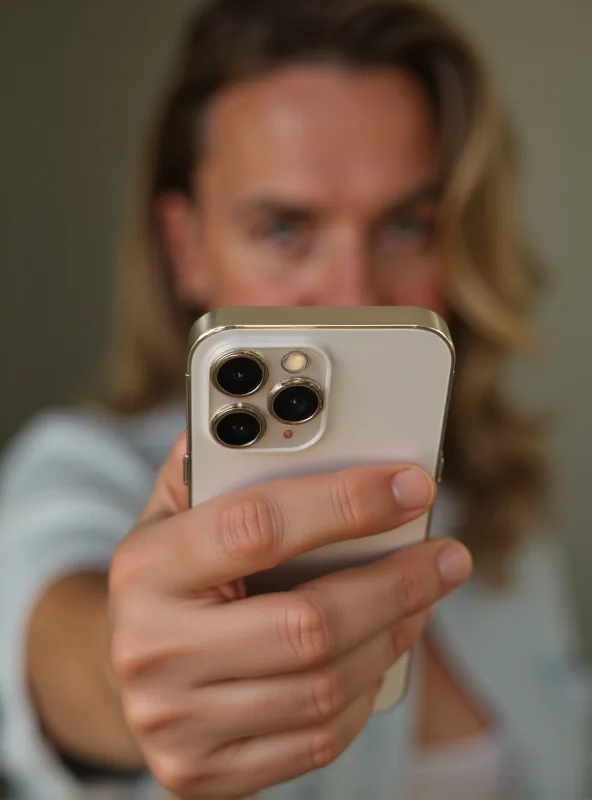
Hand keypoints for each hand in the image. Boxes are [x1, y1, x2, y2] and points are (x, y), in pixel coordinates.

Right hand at [109, 435, 471, 798]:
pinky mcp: (198, 772)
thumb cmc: (170, 574)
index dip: (345, 503)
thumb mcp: (176, 509)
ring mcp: (173, 721)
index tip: (410, 486)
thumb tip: (270, 419)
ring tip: (421, 600)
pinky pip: (314, 741)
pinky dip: (363, 695)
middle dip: (396, 585)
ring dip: (391, 638)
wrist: (122, 667)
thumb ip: (217, 464)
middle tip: (447, 557)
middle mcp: (150, 649)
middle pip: (308, 623)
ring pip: (322, 687)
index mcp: (147, 567)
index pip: (258, 527)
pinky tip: (378, 655)